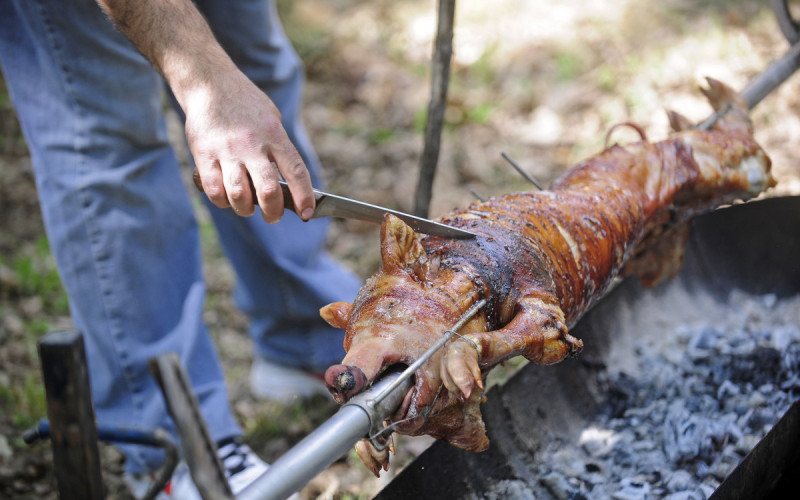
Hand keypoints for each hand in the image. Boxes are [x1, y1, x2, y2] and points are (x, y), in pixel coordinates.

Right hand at [184, 73, 314, 222]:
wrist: (209, 82)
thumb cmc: (246, 105)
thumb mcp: (272, 119)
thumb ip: (280, 149)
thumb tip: (291, 185)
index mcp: (274, 135)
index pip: (296, 171)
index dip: (304, 196)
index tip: (308, 212)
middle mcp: (252, 144)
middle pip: (268, 190)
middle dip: (273, 212)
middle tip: (273, 217)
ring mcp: (226, 151)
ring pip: (239, 195)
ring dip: (246, 209)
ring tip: (248, 208)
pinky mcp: (203, 155)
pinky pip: (214, 190)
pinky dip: (223, 201)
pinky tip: (227, 197)